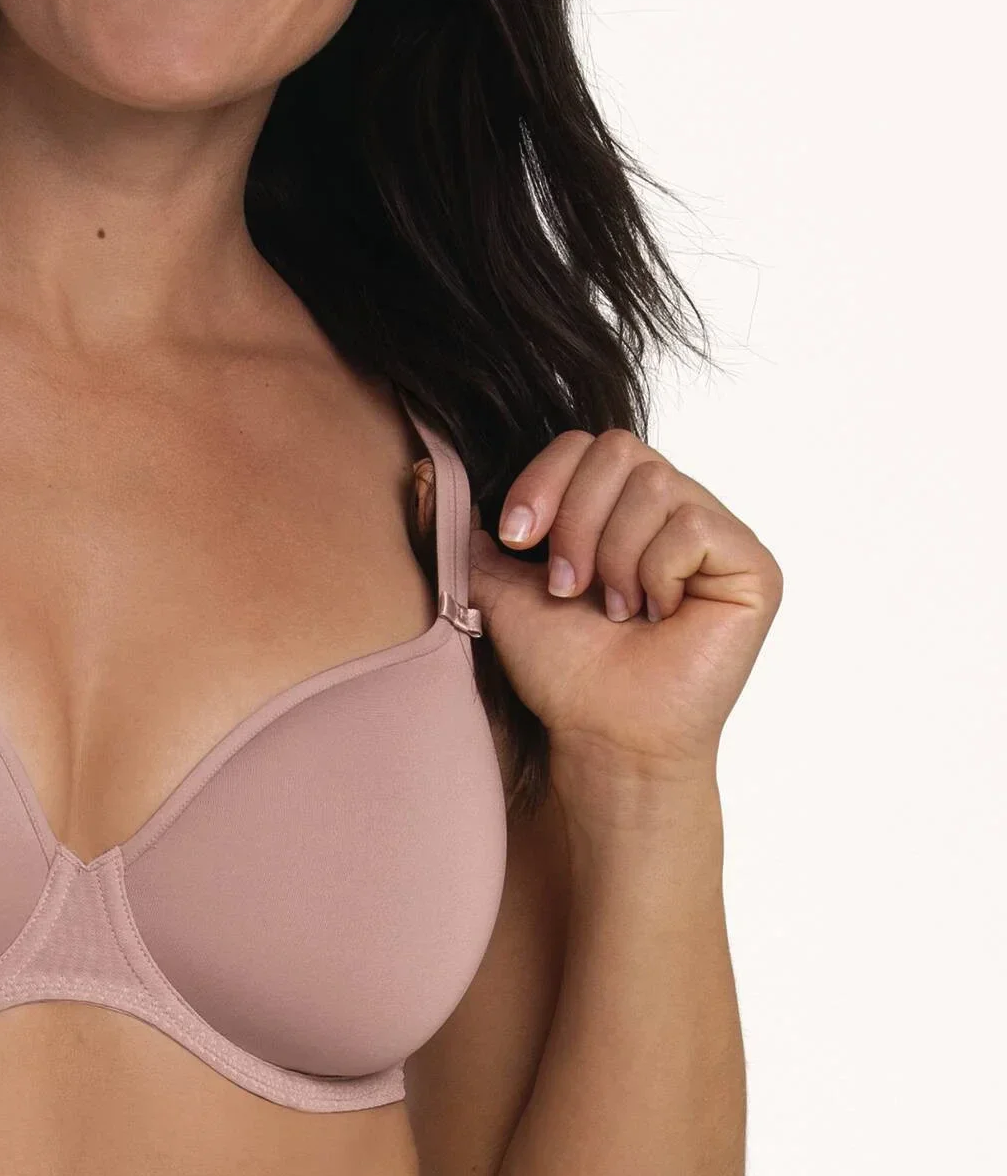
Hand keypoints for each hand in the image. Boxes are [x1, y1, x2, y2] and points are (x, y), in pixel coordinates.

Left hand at [467, 428, 781, 773]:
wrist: (603, 733)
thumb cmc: (563, 666)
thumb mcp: (500, 584)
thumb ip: (469, 530)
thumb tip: (422, 472)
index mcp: (621, 503)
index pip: (585, 442)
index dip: (544, 480)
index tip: (516, 538)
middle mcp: (674, 506)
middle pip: (619, 450)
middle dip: (576, 520)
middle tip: (568, 586)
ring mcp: (717, 533)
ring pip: (655, 485)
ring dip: (614, 555)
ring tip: (615, 609)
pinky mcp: (753, 565)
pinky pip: (695, 525)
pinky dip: (659, 571)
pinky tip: (657, 615)